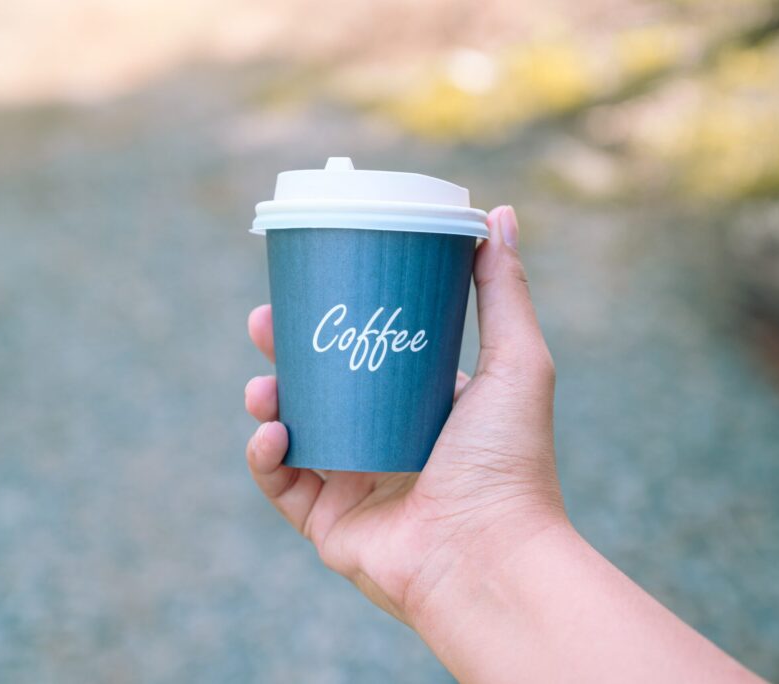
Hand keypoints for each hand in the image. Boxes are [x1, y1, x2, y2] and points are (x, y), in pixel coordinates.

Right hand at [244, 206, 564, 624]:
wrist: (490, 557)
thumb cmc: (509, 461)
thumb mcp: (517, 360)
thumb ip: (503, 291)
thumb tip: (499, 213)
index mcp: (422, 407)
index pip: (368, 354)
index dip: (334, 319)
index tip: (310, 285)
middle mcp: (385, 443)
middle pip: (319, 386)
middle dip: (284, 351)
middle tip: (264, 321)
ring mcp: (353, 484)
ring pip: (291, 430)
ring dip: (265, 400)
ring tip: (261, 385)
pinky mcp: (328, 524)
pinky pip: (281, 484)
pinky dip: (265, 456)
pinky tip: (271, 433)